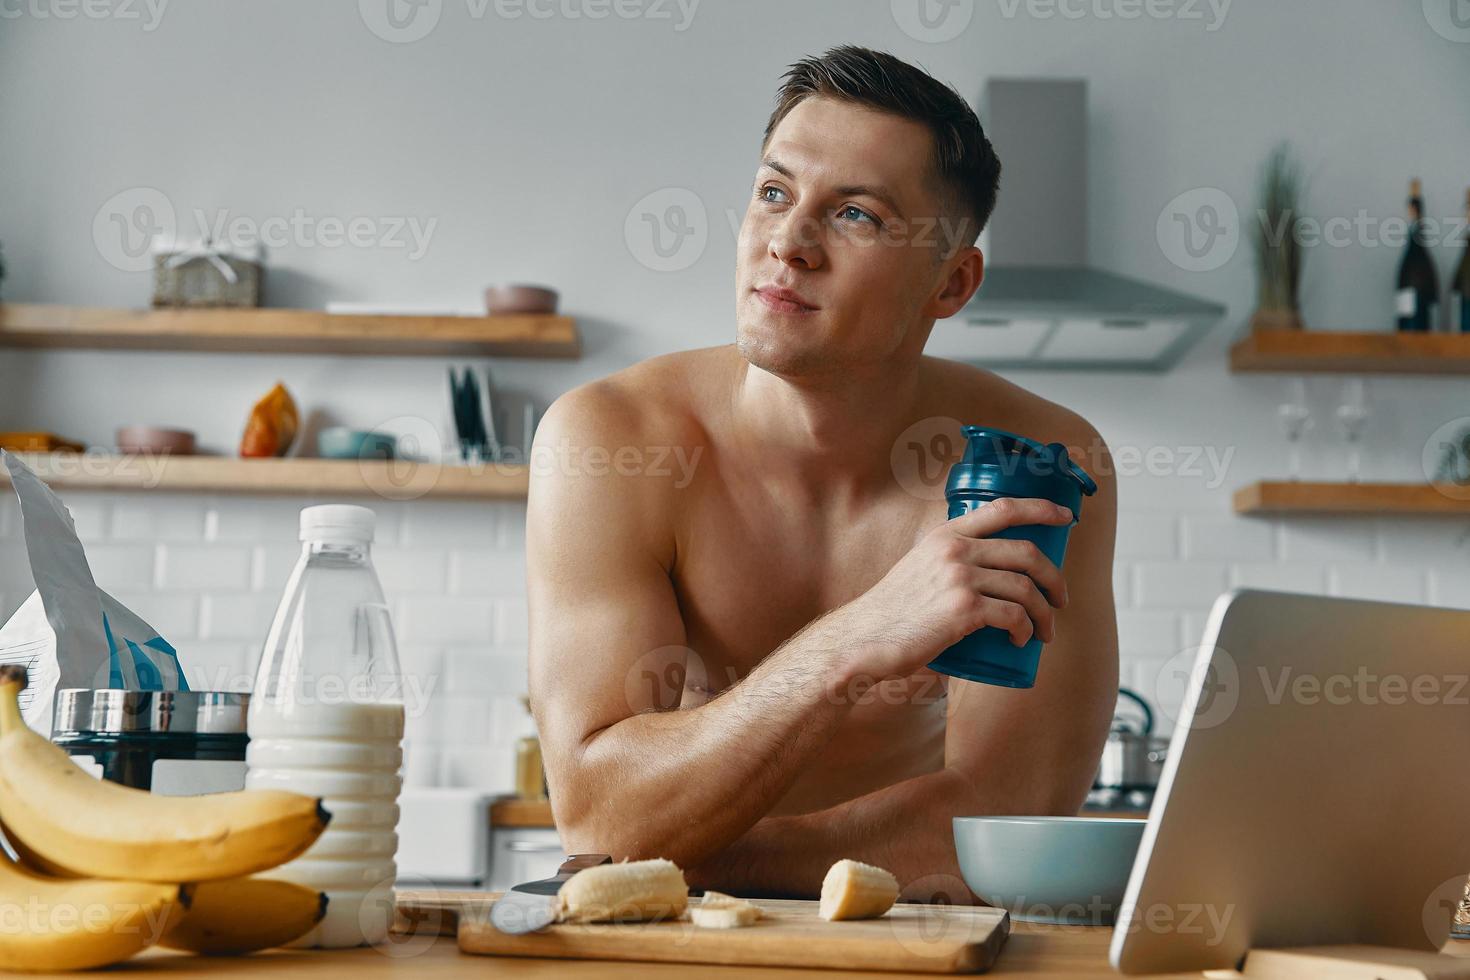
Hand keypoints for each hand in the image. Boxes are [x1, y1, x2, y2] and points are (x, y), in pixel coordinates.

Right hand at [838, 497, 1072, 680]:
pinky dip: (1026, 629)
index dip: (1041, 508)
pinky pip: (1013, 615)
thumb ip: (949, 562)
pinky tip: (1022, 639)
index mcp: (946, 534)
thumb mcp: (920, 568)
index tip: (1066, 517)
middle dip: (1055, 578)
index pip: (1003, 509)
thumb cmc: (895, 611)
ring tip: (1045, 631)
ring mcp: (959, 578)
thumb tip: (989, 573)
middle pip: (1026, 552)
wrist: (865, 638)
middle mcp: (954, 550)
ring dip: (1045, 613)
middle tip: (1060, 599)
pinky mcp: (963, 609)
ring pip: (1026, 587)